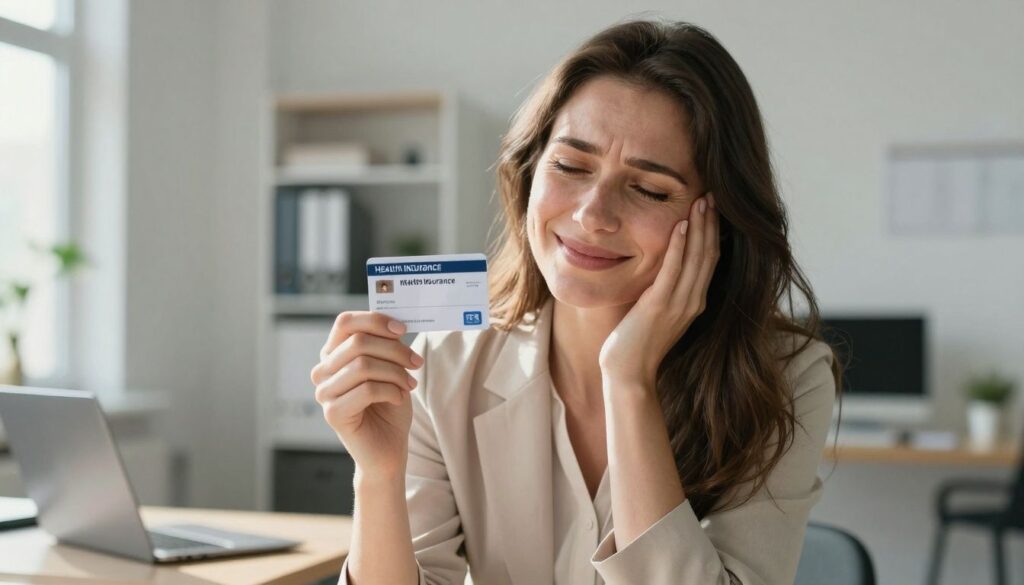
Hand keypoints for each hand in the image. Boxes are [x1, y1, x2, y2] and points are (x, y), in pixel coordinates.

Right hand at [310, 311, 423, 479]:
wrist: (388, 449)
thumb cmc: (389, 406)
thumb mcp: (390, 368)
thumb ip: (386, 345)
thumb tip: (396, 325)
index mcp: (333, 354)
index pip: (345, 323)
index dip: (375, 320)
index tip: (402, 329)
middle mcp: (323, 371)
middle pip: (358, 342)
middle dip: (395, 350)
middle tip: (416, 363)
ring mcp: (324, 393)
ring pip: (363, 365)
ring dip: (395, 373)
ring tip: (409, 384)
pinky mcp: (333, 414)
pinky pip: (367, 390)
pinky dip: (391, 391)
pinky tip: (399, 399)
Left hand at [599, 193, 720, 386]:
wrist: (628, 373)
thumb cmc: (636, 343)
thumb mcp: (657, 311)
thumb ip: (664, 290)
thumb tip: (662, 265)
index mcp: (694, 302)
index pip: (710, 260)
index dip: (713, 233)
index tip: (712, 208)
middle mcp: (693, 301)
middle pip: (709, 254)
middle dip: (711, 223)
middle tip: (713, 195)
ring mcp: (679, 304)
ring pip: (696, 258)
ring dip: (699, 227)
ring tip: (701, 201)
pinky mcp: (660, 306)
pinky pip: (673, 270)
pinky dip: (679, 246)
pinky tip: (680, 225)